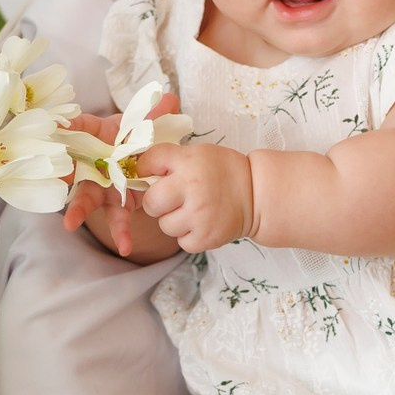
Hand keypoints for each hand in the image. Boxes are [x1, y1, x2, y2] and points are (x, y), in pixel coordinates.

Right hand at [59, 96, 182, 258]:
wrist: (146, 156)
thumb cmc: (137, 135)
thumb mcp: (147, 124)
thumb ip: (156, 114)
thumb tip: (170, 99)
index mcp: (98, 135)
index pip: (82, 127)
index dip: (71, 126)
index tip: (57, 126)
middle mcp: (94, 162)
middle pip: (76, 166)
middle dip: (65, 172)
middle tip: (58, 176)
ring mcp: (102, 185)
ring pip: (87, 197)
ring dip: (78, 211)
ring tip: (69, 224)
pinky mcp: (115, 204)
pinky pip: (116, 219)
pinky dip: (121, 233)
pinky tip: (125, 247)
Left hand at [139, 141, 255, 251]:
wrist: (257, 194)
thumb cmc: (224, 171)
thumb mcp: (198, 153)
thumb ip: (170, 159)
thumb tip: (138, 170)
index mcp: (188, 162)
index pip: (149, 161)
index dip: (146, 168)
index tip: (152, 173)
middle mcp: (191, 188)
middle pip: (151, 202)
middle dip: (157, 202)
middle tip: (172, 199)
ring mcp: (199, 215)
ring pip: (164, 225)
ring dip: (174, 220)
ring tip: (192, 211)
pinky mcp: (206, 237)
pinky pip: (181, 241)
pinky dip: (188, 235)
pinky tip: (201, 223)